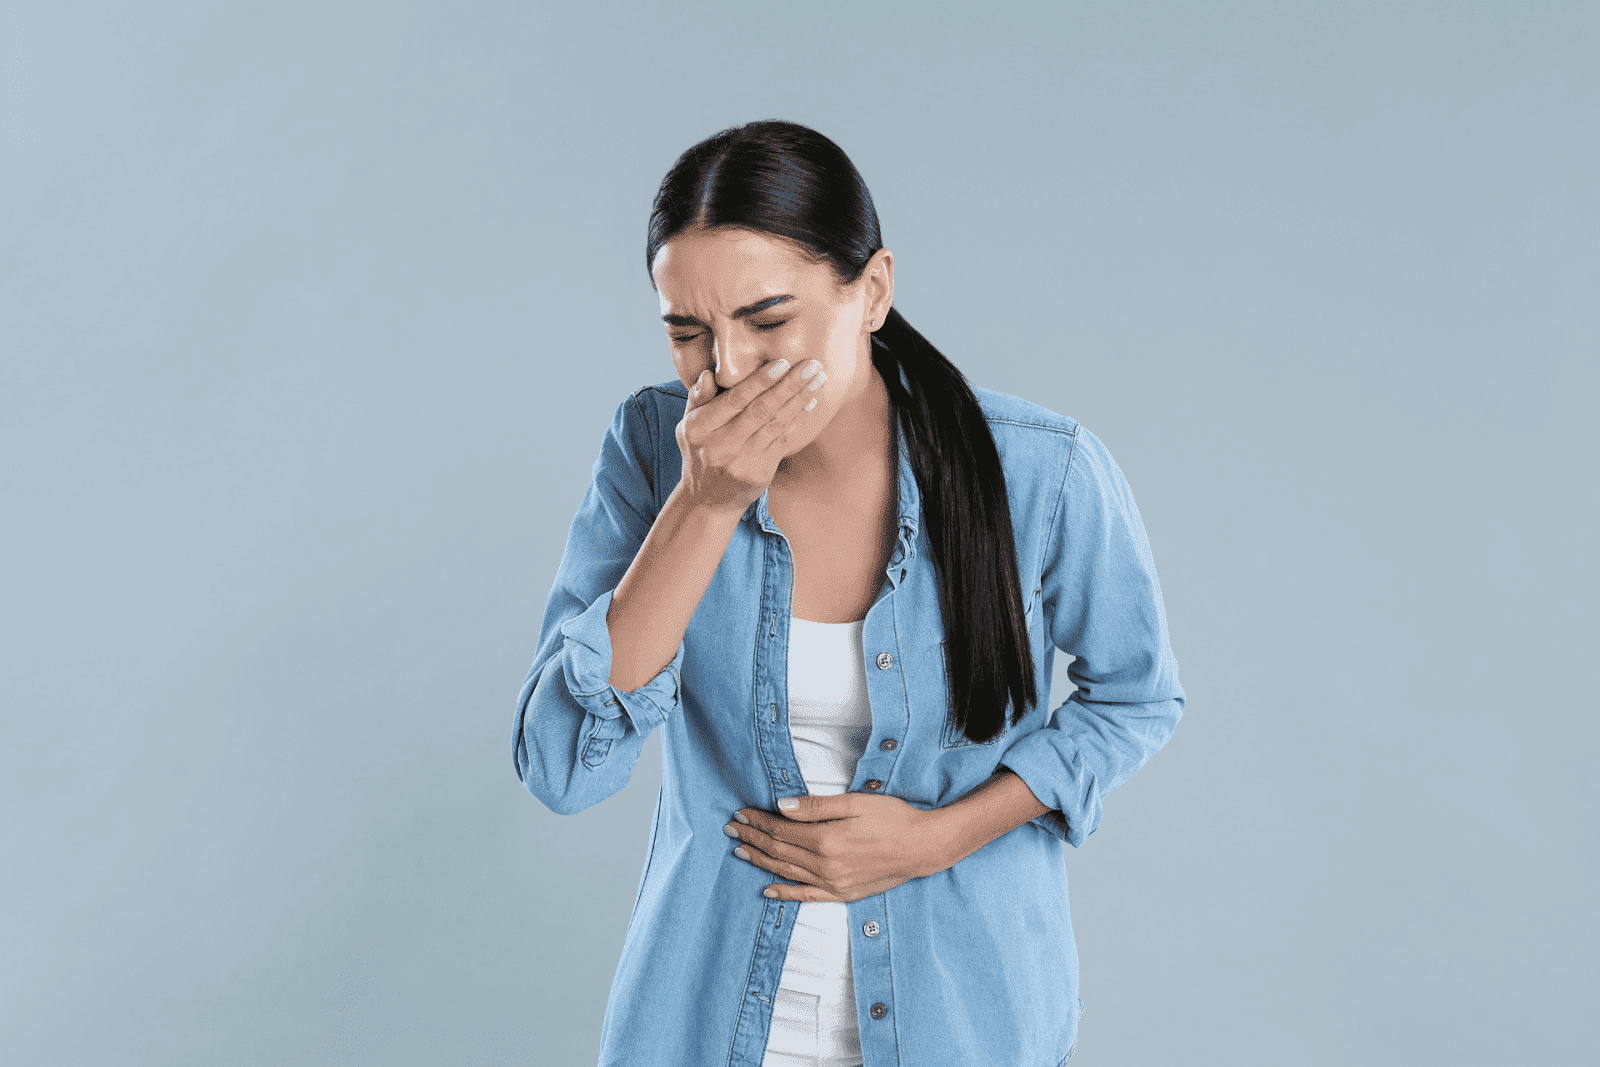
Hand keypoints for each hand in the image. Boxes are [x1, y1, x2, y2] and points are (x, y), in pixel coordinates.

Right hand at [675, 360, 826, 514]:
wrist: (706, 500)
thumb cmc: (701, 451)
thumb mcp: (689, 425)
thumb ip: (698, 398)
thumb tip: (708, 374)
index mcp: (698, 428)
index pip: (734, 400)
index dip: (760, 381)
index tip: (782, 363)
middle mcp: (719, 446)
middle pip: (760, 410)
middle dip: (789, 385)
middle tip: (812, 365)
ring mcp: (740, 462)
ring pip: (776, 424)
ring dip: (800, 399)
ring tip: (818, 379)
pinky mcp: (759, 474)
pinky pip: (782, 441)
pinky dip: (797, 419)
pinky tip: (810, 402)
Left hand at [725, 792, 955, 901]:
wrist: (923, 847)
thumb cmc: (892, 818)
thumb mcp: (855, 803)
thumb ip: (816, 807)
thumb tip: (781, 806)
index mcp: (826, 840)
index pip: (781, 830)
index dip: (758, 821)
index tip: (741, 813)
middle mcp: (825, 865)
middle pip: (779, 851)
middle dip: (753, 838)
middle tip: (732, 829)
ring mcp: (833, 883)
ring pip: (787, 872)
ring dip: (761, 861)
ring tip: (741, 852)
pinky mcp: (843, 893)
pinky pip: (806, 896)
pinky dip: (785, 893)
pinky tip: (768, 890)